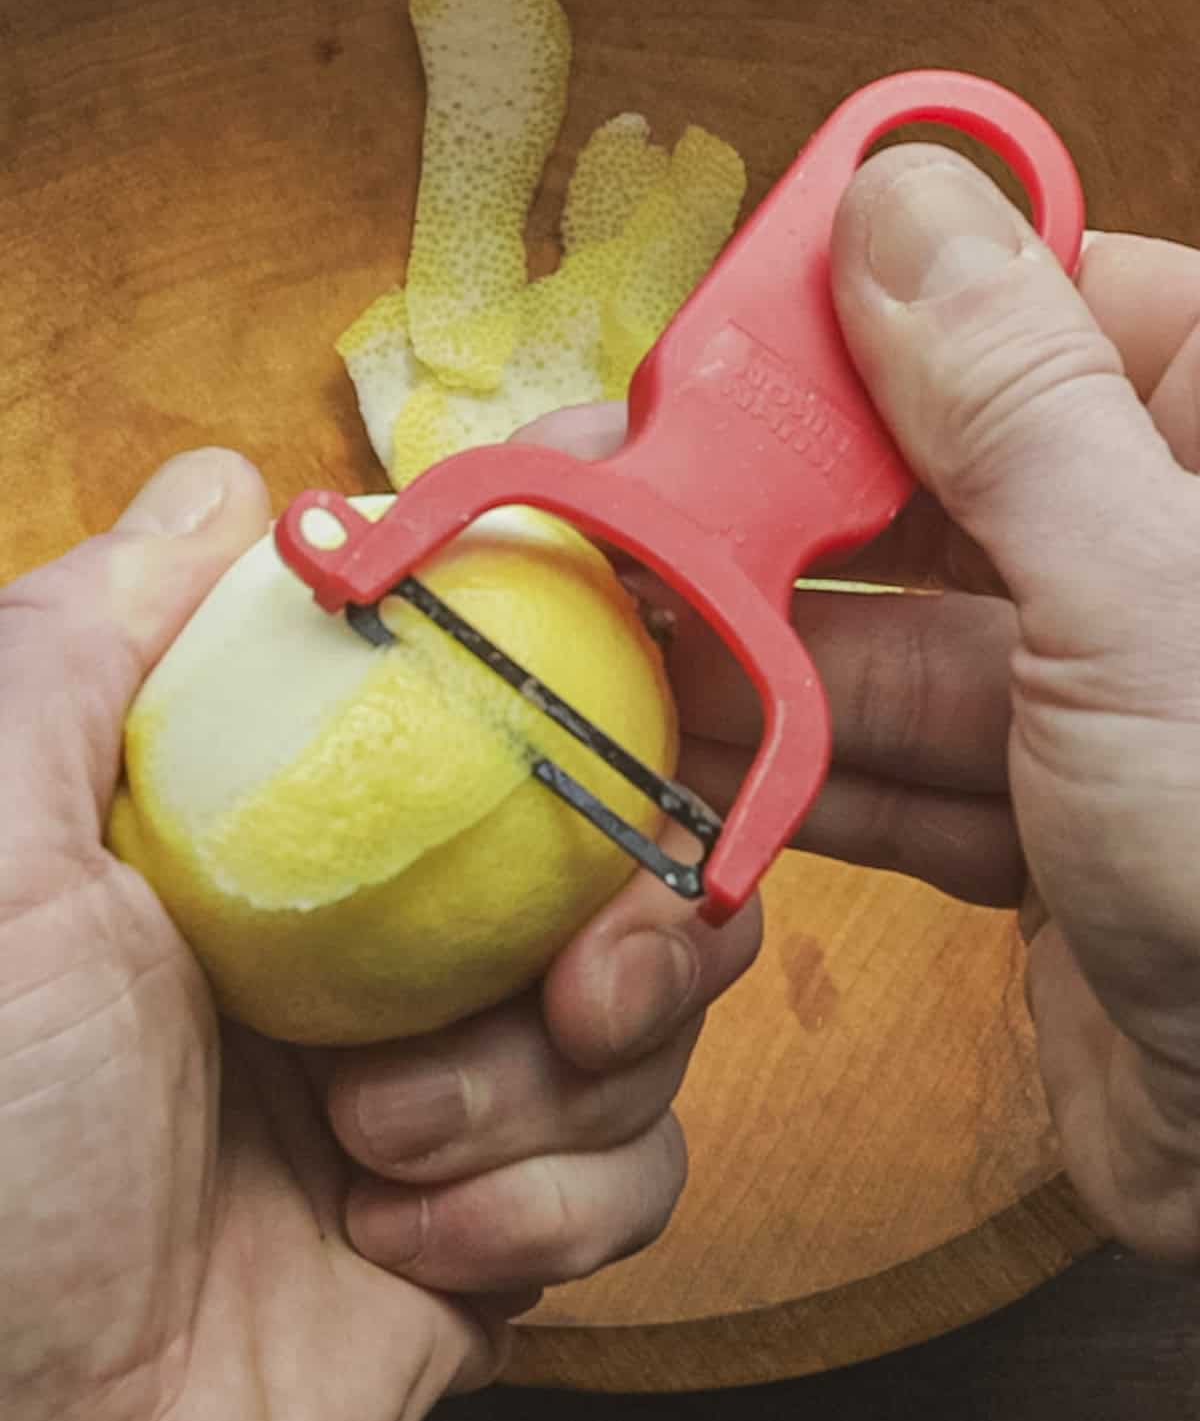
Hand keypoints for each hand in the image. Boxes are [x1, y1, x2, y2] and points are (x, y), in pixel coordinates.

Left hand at [0, 453, 759, 1420]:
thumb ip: (87, 644)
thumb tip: (225, 487)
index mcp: (307, 847)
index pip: (499, 732)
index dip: (593, 701)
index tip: (656, 691)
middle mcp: (396, 951)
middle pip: (622, 872)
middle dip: (640, 925)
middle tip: (583, 976)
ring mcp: (464, 1086)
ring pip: (648, 1025)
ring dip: (543, 1091)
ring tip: (386, 1143)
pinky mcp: (509, 1224)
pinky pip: (638, 1177)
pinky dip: (544, 1211)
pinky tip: (408, 1246)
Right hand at [523, 151, 1199, 1263]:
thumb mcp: (1140, 605)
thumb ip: (1013, 407)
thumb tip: (902, 200)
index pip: (1040, 306)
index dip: (873, 308)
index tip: (732, 326)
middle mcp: (1159, 561)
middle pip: (934, 485)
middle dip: (783, 514)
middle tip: (633, 505)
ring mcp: (1099, 704)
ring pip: (895, 642)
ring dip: (762, 662)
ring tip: (625, 651)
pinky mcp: (1041, 826)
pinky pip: (901, 771)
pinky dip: (803, 777)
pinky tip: (702, 769)